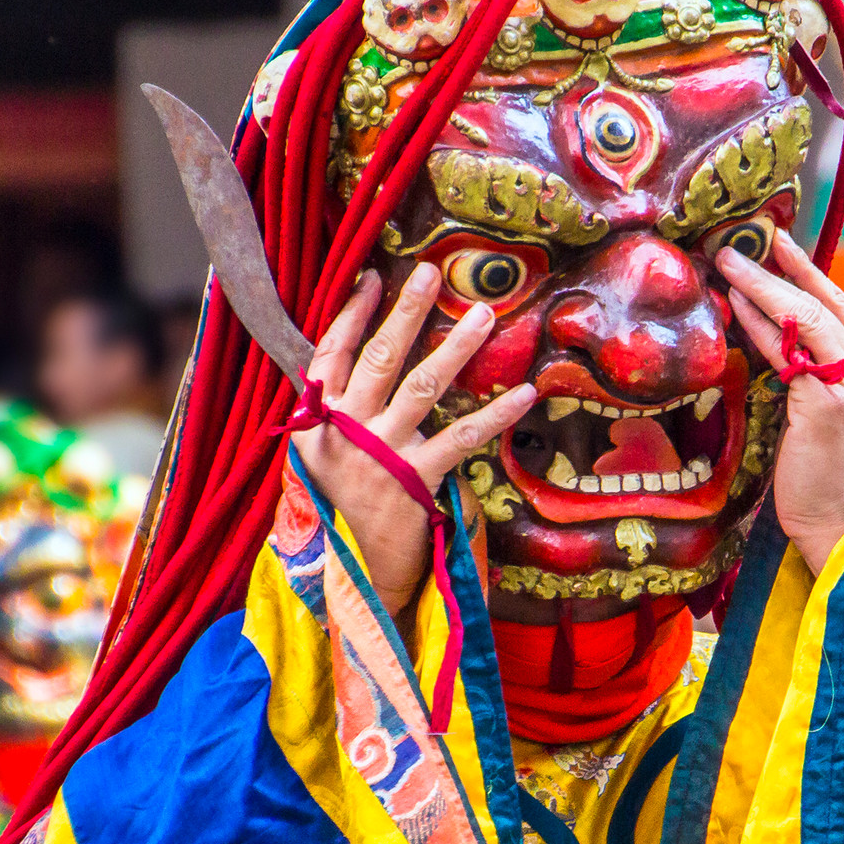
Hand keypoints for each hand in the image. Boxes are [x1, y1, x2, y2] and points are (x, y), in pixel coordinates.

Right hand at [296, 265, 536, 613]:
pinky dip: (496, 414)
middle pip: (379, 359)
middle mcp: (347, 429)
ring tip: (486, 314)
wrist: (355, 570)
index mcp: (318, 419)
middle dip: (406, 312)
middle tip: (431, 273)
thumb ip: (331, 410)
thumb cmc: (344, 505)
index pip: (331, 353)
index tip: (372, 278)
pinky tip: (525, 392)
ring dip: (457, 347)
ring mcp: (382, 454)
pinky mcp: (416, 480)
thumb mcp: (320, 455)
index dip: (351, 315)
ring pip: (423, 387)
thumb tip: (351, 357)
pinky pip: (463, 437)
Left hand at [717, 232, 843, 574]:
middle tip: (736, 247)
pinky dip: (761, 325)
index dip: (806, 270)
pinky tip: (737, 307)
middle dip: (775, 270)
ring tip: (728, 265)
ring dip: (762, 288)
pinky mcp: (828, 401)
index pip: (837, 303)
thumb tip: (771, 326)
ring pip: (803, 319)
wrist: (835, 517)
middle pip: (819, 303)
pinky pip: (787, 351)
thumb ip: (810, 366)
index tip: (777, 242)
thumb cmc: (821, 467)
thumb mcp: (822, 405)